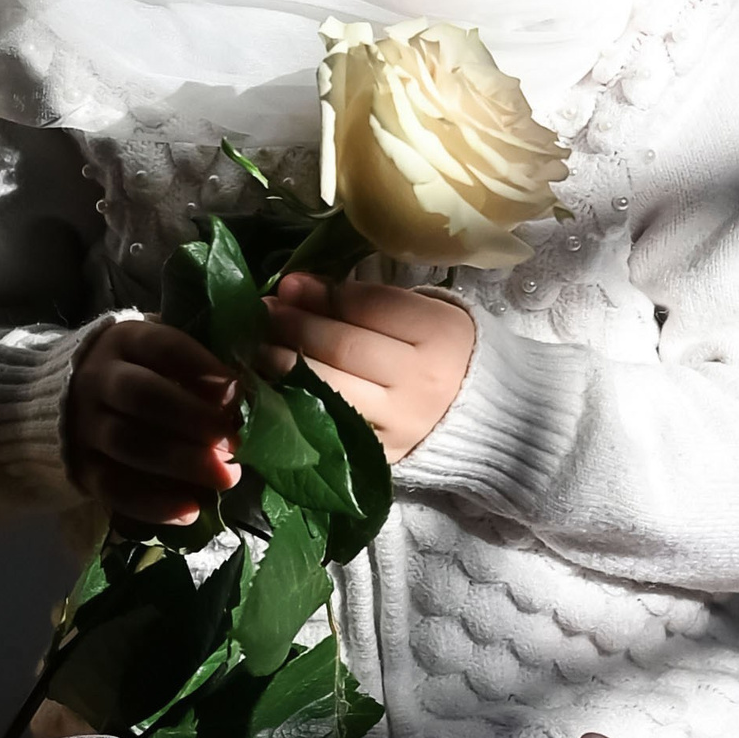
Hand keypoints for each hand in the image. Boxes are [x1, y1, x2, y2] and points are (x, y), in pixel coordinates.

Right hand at [66, 319, 242, 524]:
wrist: (62, 401)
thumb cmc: (138, 372)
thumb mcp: (159, 353)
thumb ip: (198, 362)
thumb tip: (256, 382)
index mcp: (125, 340)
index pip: (163, 346)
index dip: (202, 367)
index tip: (239, 391)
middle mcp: (98, 379)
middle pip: (143, 396)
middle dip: (194, 419)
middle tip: (236, 441)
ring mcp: (82, 425)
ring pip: (129, 443)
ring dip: (181, 462)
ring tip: (226, 477)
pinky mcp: (80, 467)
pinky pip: (113, 488)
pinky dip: (153, 503)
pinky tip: (191, 510)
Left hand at [259, 274, 475, 463]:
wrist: (480, 414)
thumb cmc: (445, 351)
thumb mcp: (424, 314)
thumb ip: (370, 301)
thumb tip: (301, 287)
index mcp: (440, 334)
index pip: (372, 307)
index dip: (325, 293)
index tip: (290, 283)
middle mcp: (422, 381)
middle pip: (345, 347)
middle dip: (297, 324)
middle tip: (265, 310)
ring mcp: (399, 423)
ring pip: (329, 387)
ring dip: (283, 363)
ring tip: (258, 345)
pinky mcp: (380, 454)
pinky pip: (327, 425)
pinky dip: (294, 403)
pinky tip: (271, 385)